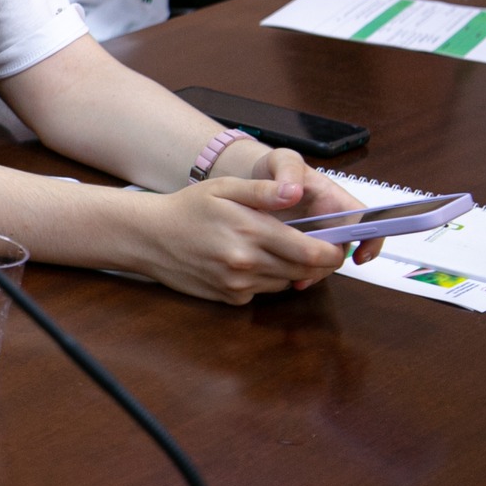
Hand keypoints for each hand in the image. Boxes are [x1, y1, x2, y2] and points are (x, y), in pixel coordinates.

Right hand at [139, 172, 348, 303]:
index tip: (337, 244)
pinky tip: (247, 261)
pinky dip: (265, 279)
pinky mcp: (232, 298)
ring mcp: (239, 284)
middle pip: (305, 271)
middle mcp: (248, 262)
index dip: (332, 251)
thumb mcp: (224, 187)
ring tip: (271, 248)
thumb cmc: (187, 208)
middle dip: (316, 261)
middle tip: (312, 245)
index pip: (312, 252)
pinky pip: (264, 291)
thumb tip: (295, 191)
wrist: (149, 236)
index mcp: (251, 230)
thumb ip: (263, 190)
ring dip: (290, 269)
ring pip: (287, 282)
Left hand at [251, 149, 383, 278]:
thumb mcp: (282, 160)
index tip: (361, 257)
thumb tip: (292, 191)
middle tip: (310, 271)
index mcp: (335, 200)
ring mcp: (315, 236)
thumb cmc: (275, 166)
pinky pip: (306, 265)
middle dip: (330, 263)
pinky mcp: (298, 247)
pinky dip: (299, 273)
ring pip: (325, 261)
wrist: (253, 177)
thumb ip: (289, 170)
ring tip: (297, 280)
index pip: (365, 220)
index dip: (371, 239)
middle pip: (343, 249)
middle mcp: (330, 221)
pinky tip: (285, 277)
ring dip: (314, 272)